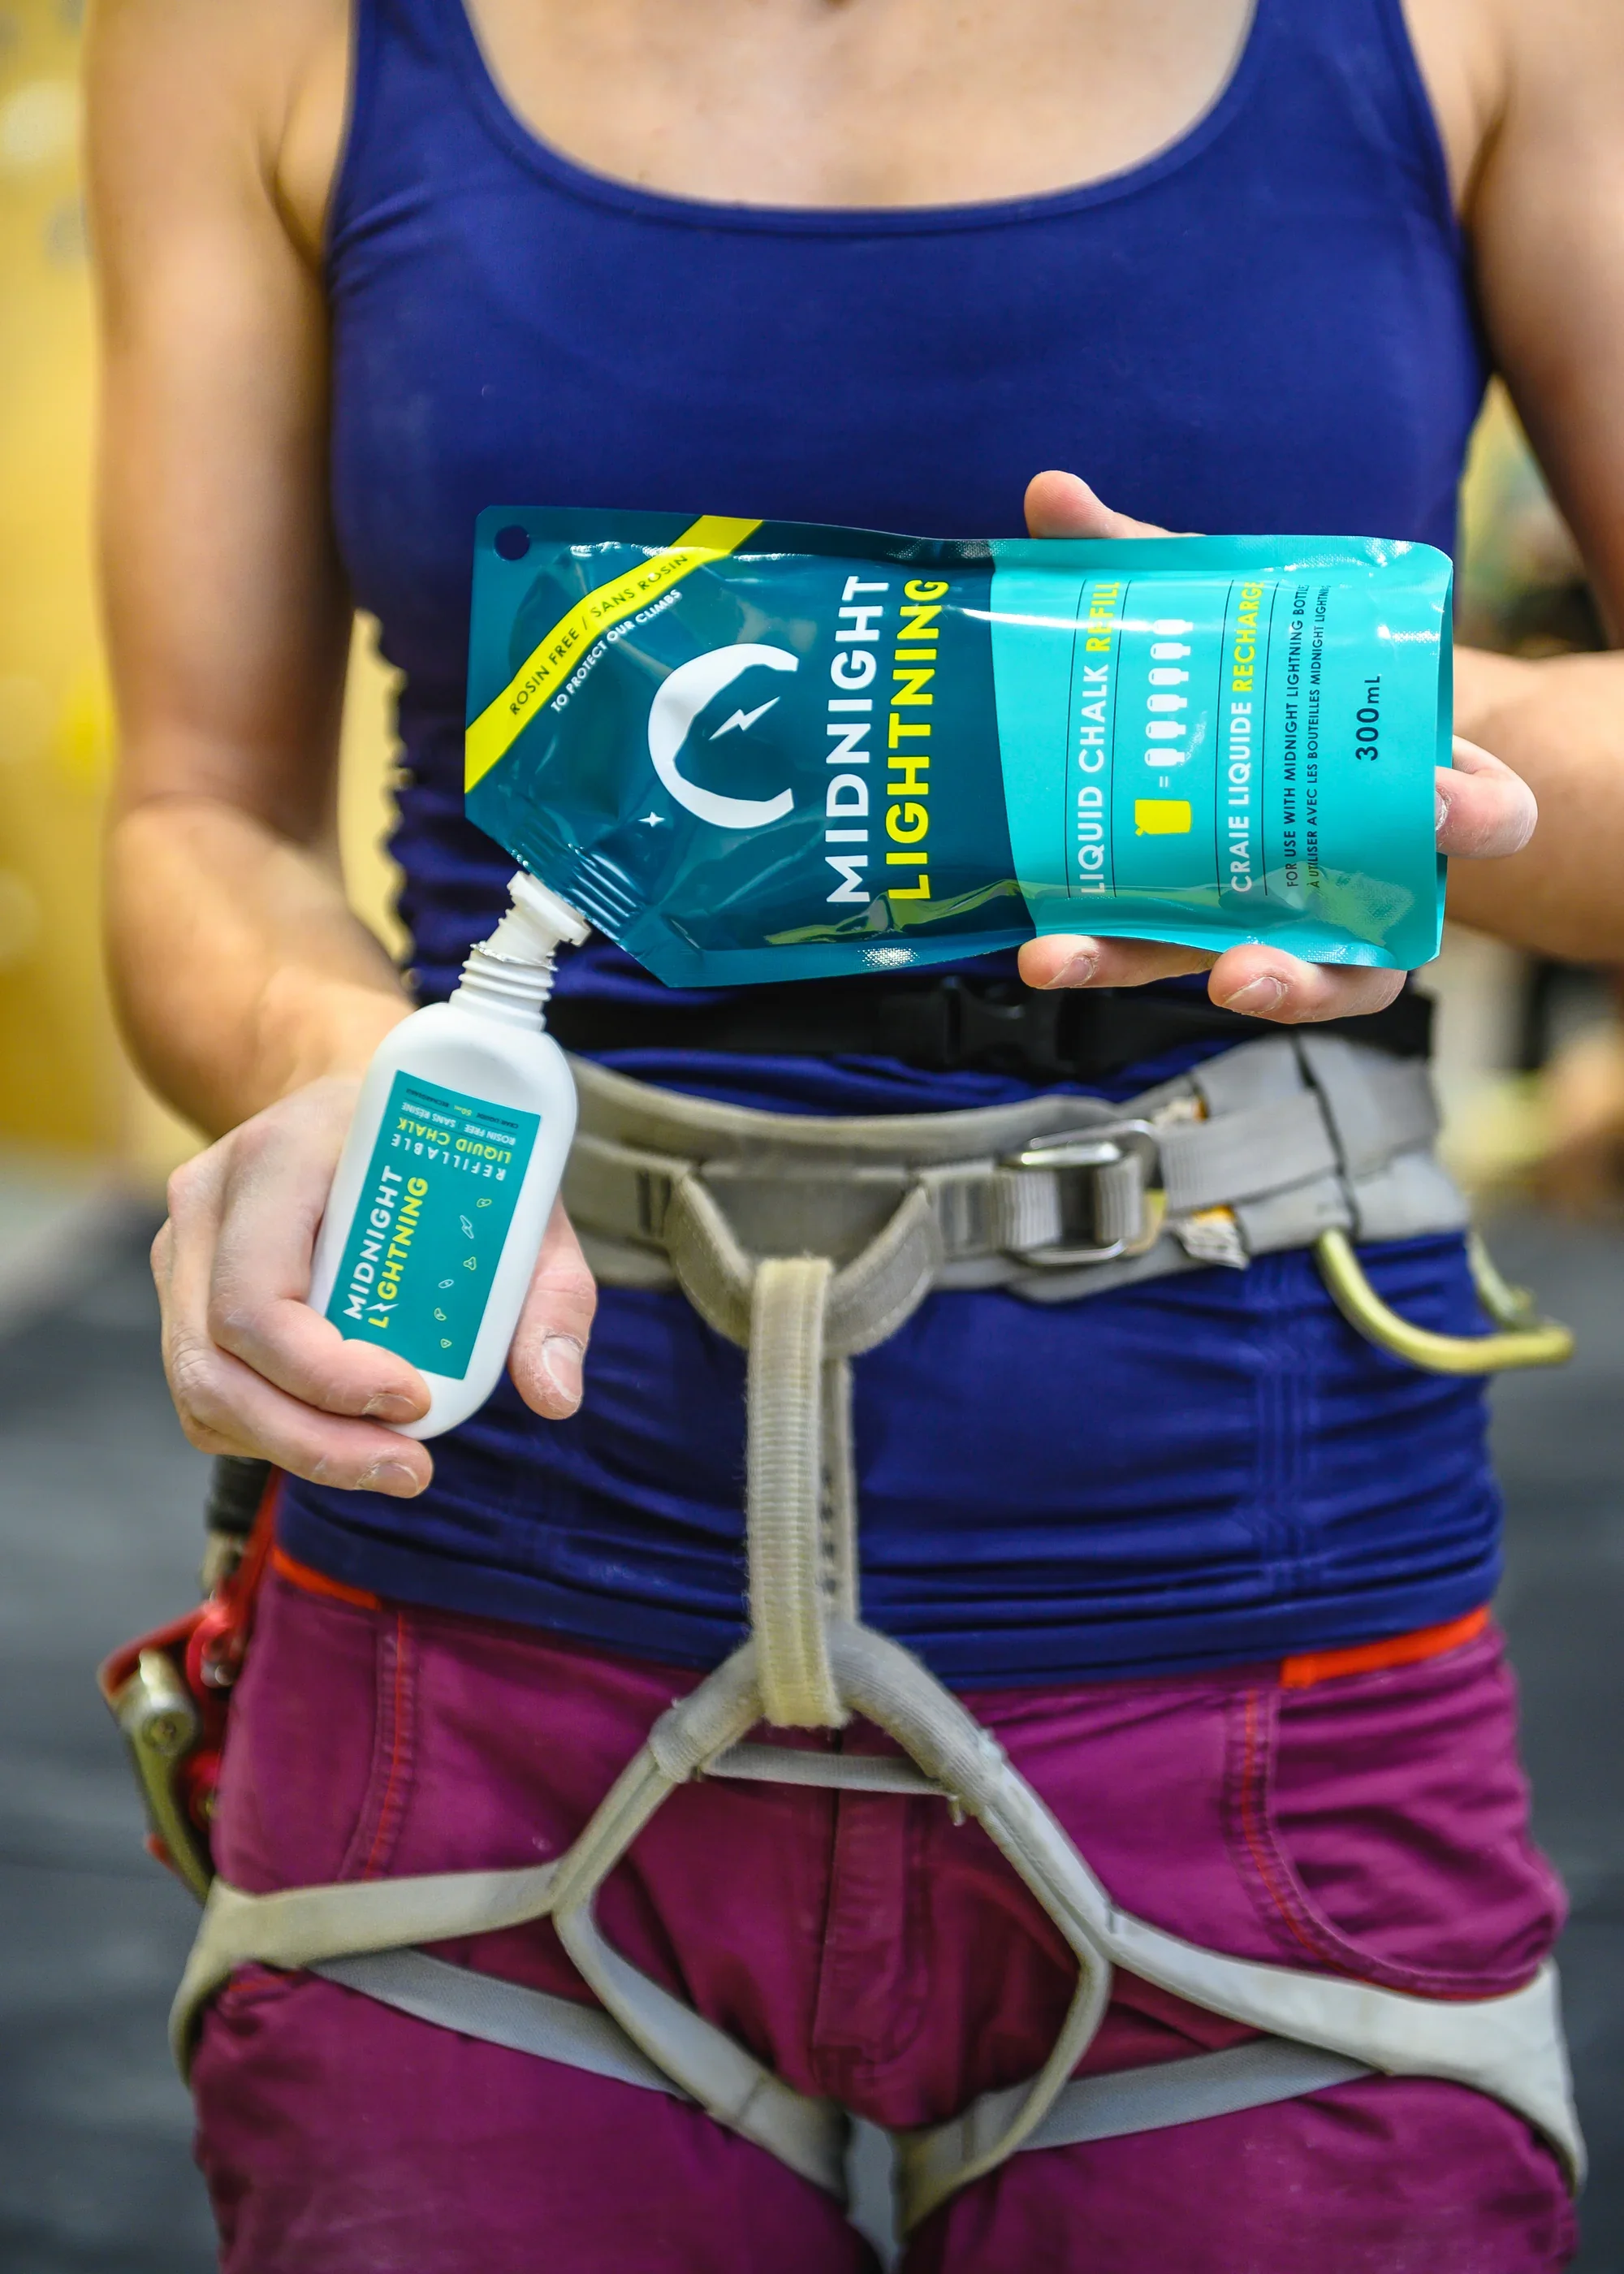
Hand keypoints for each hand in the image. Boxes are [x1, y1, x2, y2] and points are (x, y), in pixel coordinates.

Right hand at [153, 1077, 595, 1494]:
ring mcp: (183, 1247)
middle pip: (217, 1359)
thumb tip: (556, 1394)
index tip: (416, 1400)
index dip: (326, 1371)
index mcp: (280, 1155)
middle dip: (314, 1439)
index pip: (258, 1295)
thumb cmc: (442, 1146)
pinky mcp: (184, 1292)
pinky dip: (273, 1433)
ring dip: (296, 1450)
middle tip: (409, 1468)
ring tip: (389, 1466)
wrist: (359, 1094)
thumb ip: (549, 1290)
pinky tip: (344, 1436)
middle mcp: (210, 1199)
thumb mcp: (518, 1196)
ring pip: (204, 1389)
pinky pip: (208, 1393)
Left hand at [1013, 471, 1538, 1021]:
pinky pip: (1172, 967)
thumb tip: (1049, 493)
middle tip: (1246, 966)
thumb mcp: (1226, 608)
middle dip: (1311, 971)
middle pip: (1370, 947)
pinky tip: (1042, 949)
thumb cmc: (1262, 666)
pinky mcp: (1211, 936)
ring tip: (1108, 973)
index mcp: (1413, 783)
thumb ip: (1151, 560)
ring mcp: (1292, 917)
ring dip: (1205, 994)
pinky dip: (1109, 960)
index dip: (1479, 812)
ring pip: (1290, 984)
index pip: (1490, 814)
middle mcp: (1366, 869)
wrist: (1250, 719)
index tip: (1442, 804)